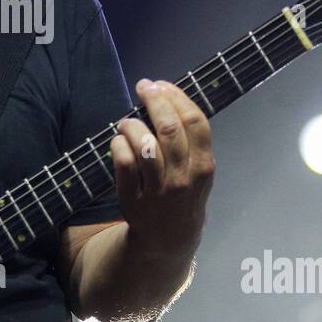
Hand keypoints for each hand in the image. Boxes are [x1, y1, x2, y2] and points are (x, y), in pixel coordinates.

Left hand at [110, 78, 215, 255]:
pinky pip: (124, 162)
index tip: (161, 84)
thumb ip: (189, 139)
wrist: (169, 237)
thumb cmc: (183, 191)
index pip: (195, 122)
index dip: (176, 97)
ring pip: (144, 145)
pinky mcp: (133, 199)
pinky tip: (118, 141)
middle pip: (169, 129)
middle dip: (154, 101)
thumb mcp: (198, 169)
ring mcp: (158, 191)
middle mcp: (183, 178)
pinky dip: (118, 145)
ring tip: (128, 122)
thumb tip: (165, 96)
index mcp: (203, 166)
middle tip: (143, 87)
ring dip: (132, 124)